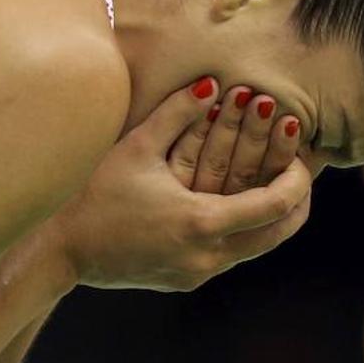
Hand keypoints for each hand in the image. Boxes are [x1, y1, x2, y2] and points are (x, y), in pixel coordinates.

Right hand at [52, 78, 311, 291]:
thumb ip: (178, 111)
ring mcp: (197, 273)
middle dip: (298, 202)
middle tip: (303, 173)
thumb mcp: (137, 146)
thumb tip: (213, 83)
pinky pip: (231, 254)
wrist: (61, 249)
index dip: (298, 179)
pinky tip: (239, 204)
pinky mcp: (186, 280)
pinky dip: (245, 230)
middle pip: (278, 234)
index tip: (302, 156)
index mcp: (201, 222)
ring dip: (272, 218)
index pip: (276, 205)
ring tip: (278, 186)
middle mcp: (207, 255)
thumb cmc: (94, 193)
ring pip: (257, 248)